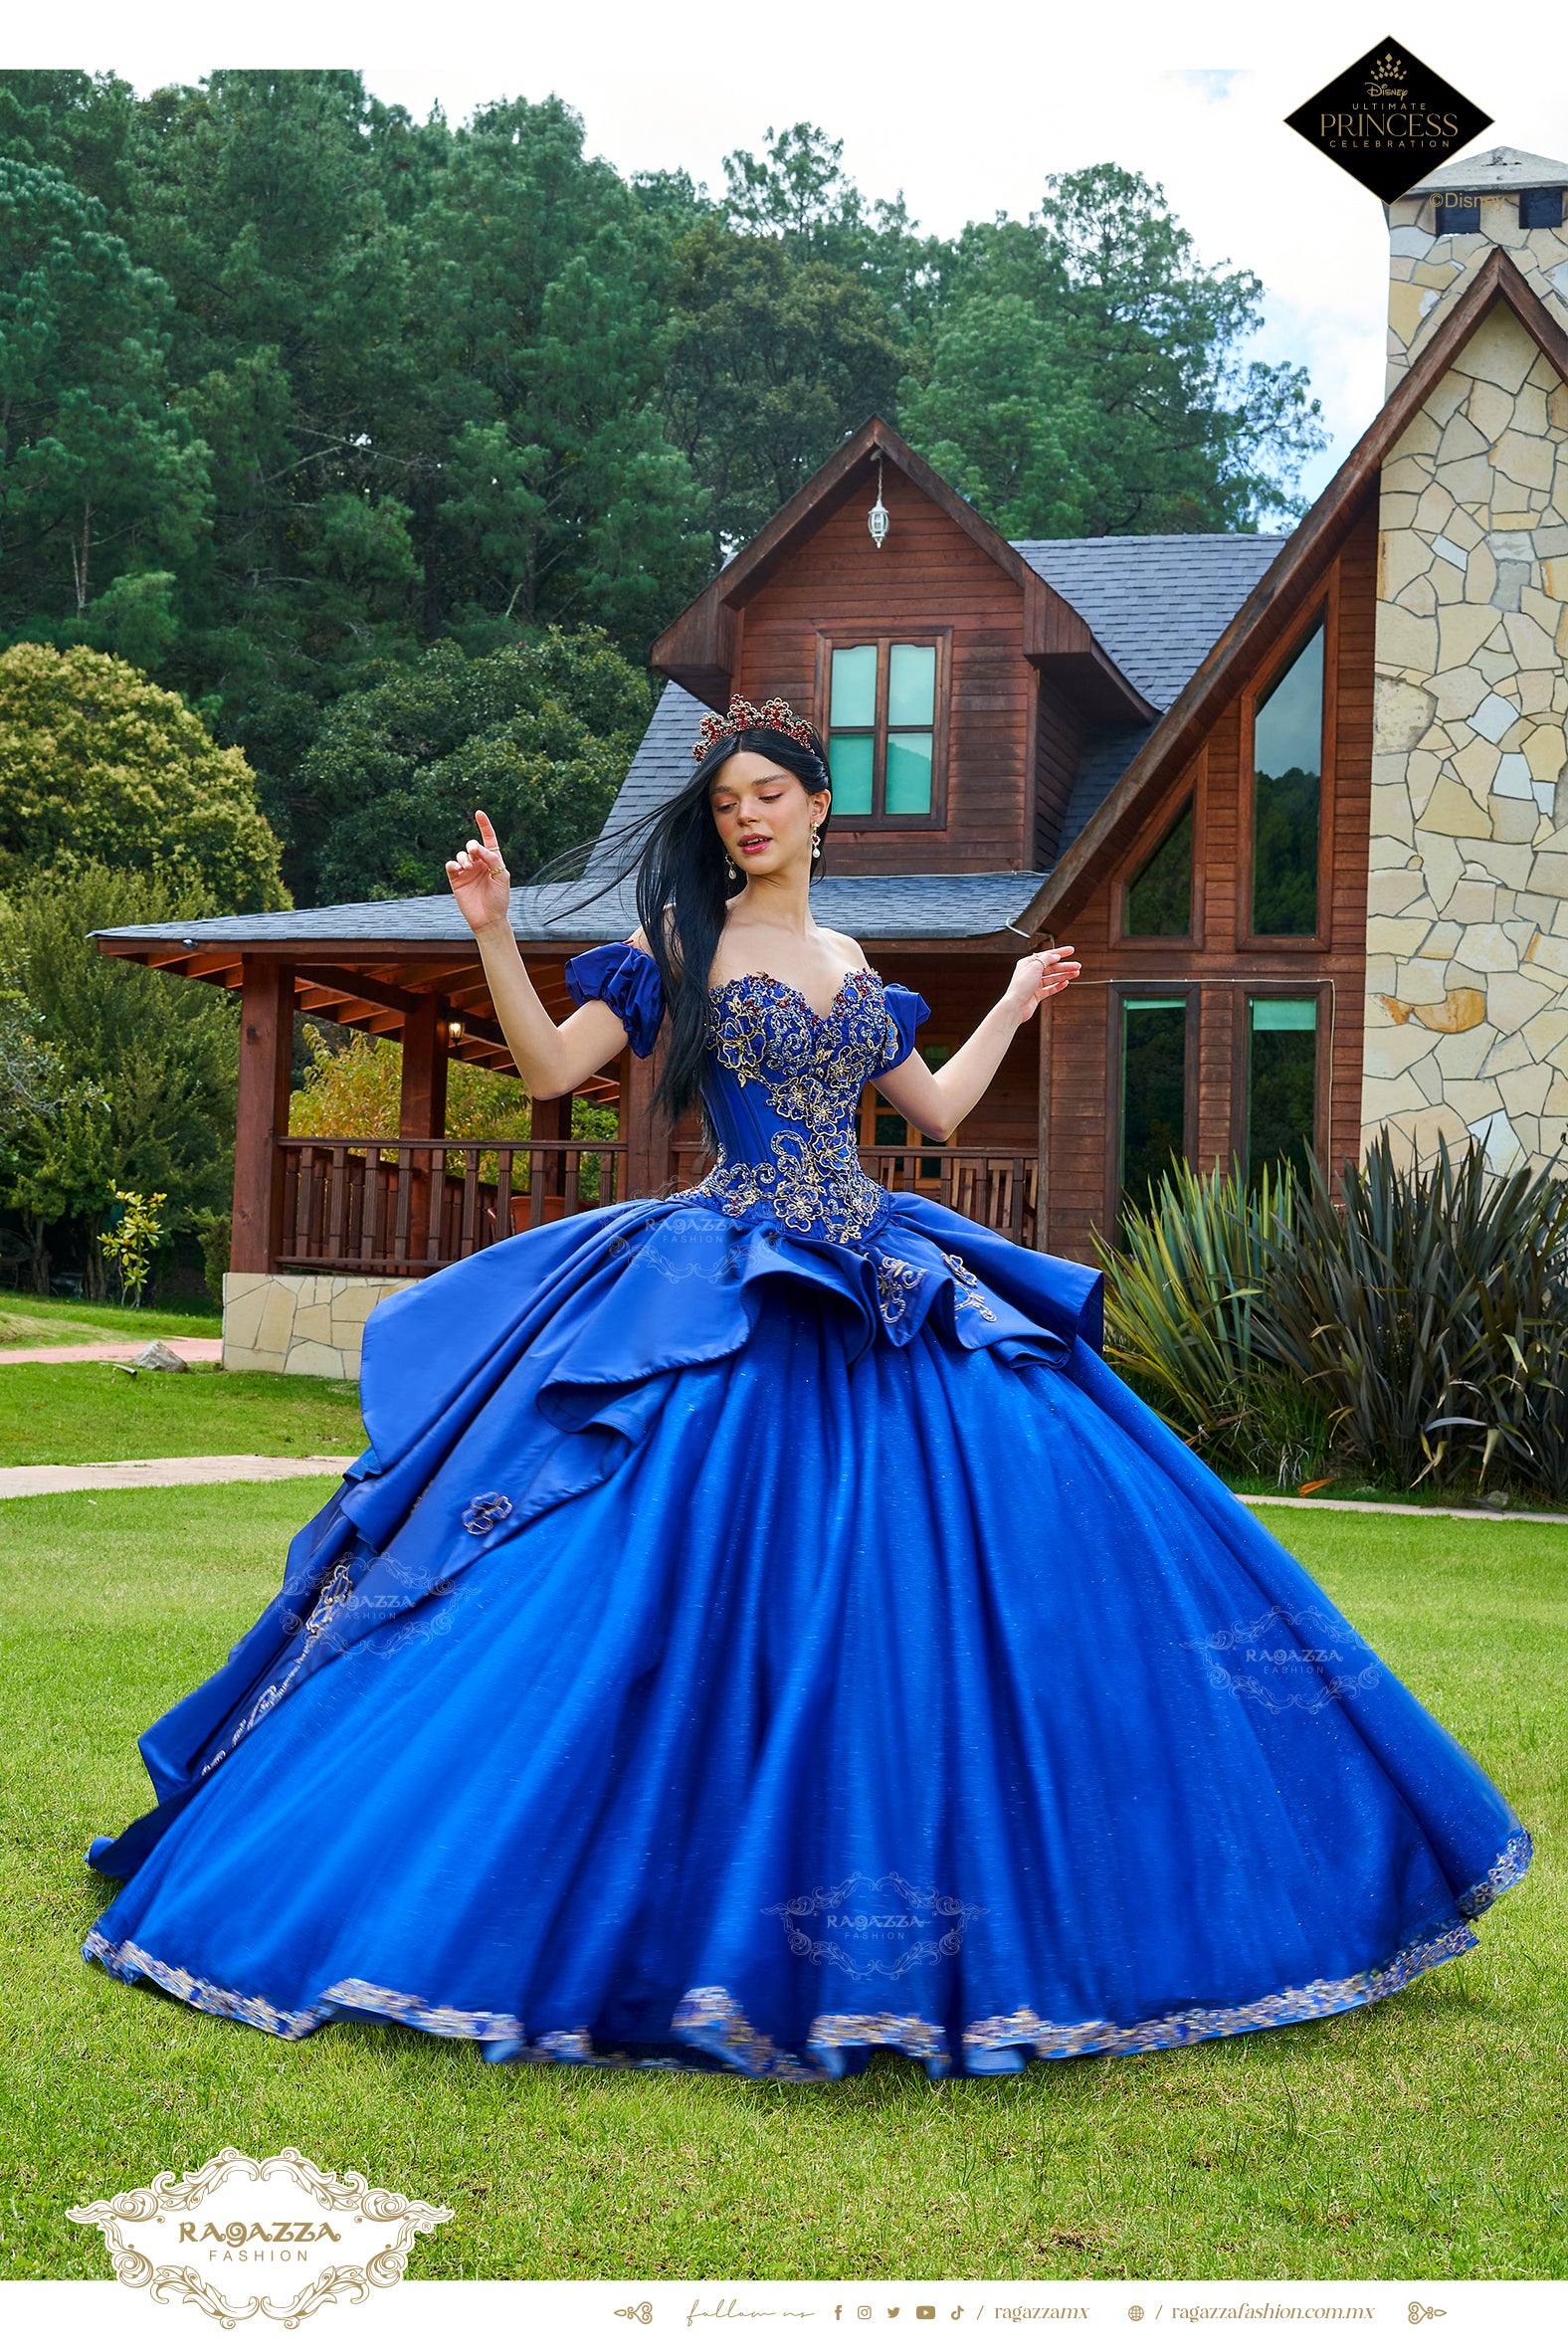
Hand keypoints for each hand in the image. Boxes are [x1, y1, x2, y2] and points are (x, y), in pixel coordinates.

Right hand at [446, 809, 511, 937]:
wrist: (489, 919)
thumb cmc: (499, 899)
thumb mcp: (502, 876)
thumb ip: (492, 859)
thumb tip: (477, 848)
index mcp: (493, 861)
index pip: (488, 839)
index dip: (484, 825)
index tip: (478, 813)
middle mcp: (479, 863)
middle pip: (472, 844)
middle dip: (472, 846)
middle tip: (474, 853)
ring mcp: (467, 871)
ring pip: (461, 854)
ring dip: (463, 857)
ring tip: (467, 867)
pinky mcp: (456, 879)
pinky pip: (451, 865)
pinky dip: (453, 864)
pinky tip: (457, 868)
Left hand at [1003, 945, 1079, 1020]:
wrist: (1016, 1006)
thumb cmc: (1021, 986)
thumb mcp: (1034, 967)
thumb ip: (1046, 959)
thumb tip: (1055, 955)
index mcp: (1027, 963)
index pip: (1047, 955)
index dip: (1060, 952)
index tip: (1071, 950)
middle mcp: (1030, 973)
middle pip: (1051, 967)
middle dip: (1065, 966)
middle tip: (1077, 965)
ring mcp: (1034, 984)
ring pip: (1052, 977)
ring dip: (1064, 975)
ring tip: (1076, 973)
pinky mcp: (1037, 995)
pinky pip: (1050, 988)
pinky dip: (1058, 985)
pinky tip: (1066, 982)